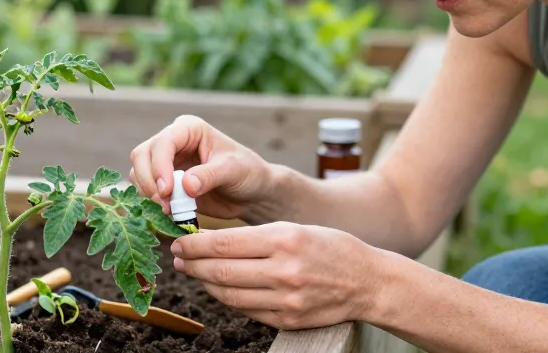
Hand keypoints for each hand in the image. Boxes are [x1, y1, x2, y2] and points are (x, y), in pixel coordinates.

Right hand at [129, 115, 274, 218]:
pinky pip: (146, 191)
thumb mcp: (233, 170)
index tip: (167, 191)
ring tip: (171, 210)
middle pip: (142, 156)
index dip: (160, 166)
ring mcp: (166, 162)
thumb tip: (186, 185)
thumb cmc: (247, 173)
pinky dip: (152, 203)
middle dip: (149, 181)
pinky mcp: (165, 182)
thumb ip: (209, 176)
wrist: (252, 192)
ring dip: (149, 194)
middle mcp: (173, 142)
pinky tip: (169, 213)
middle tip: (165, 204)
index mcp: (189, 129)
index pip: (163, 143)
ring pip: (139, 174)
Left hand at [170, 222, 377, 329]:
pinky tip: (220, 288)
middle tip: (178, 258)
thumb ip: (257, 236)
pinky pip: (246, 310)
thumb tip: (212, 243)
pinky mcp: (288, 320)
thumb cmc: (331, 247)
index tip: (180, 242)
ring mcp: (286, 299)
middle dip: (192, 264)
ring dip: (205, 283)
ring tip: (195, 273)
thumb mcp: (297, 228)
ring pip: (229, 293)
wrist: (368, 282)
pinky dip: (227, 299)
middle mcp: (284, 270)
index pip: (224, 243)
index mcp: (285, 239)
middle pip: (221, 270)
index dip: (195, 244)